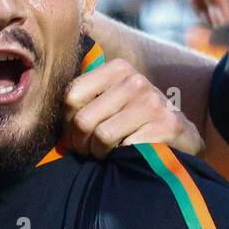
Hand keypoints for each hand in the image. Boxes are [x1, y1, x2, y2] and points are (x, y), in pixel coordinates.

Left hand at [62, 58, 203, 157]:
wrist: (181, 138)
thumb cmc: (136, 122)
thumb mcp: (112, 101)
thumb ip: (85, 101)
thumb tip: (47, 115)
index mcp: (118, 69)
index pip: (71, 96)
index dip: (67, 123)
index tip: (77, 135)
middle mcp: (136, 81)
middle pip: (84, 120)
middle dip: (82, 144)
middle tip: (90, 151)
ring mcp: (152, 103)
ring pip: (102, 136)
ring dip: (100, 153)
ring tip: (108, 154)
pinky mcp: (166, 127)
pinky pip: (124, 149)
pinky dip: (122, 159)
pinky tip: (130, 156)